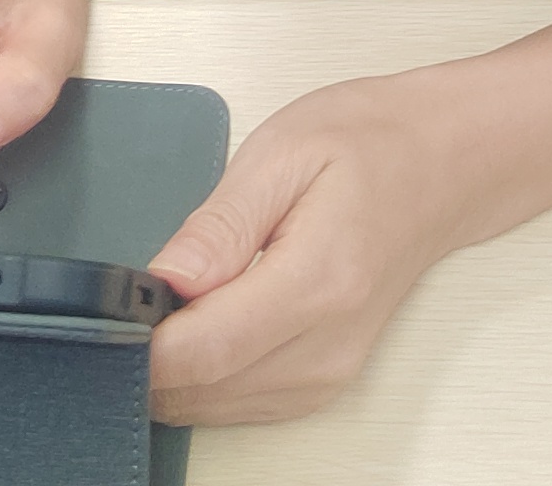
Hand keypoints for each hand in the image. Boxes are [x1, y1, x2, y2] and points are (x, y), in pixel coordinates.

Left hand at [142, 74, 481, 425]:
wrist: (444, 163)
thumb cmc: (372, 143)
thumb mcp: (283, 151)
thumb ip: (219, 225)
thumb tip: (161, 280)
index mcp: (318, 281)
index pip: (206, 350)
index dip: (140, 343)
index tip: (107, 308)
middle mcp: (328, 345)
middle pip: (204, 391)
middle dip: (146, 354)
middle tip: (125, 294)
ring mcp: (330, 373)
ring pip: (216, 408)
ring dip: (173, 369)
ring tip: (165, 301)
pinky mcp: (324, 382)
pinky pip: (240, 404)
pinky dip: (205, 376)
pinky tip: (198, 326)